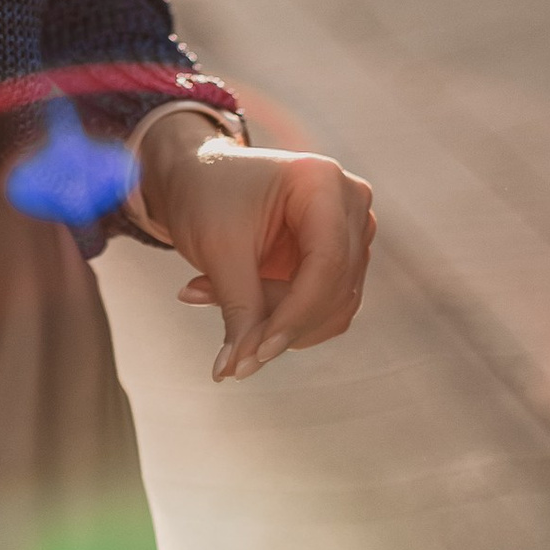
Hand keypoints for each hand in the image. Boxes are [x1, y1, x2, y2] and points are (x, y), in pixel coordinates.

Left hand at [133, 119, 374, 381]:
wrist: (198, 177)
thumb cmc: (204, 197)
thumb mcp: (218, 249)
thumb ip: (239, 309)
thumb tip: (235, 371)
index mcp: (322, 181)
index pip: (328, 262)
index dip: (295, 315)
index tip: (255, 355)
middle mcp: (349, 203)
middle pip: (331, 287)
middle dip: (279, 323)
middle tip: (228, 351)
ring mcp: (351, 231)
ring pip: (333, 306)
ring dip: (279, 323)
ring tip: (216, 302)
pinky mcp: (343, 258)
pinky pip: (328, 310)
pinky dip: (286, 321)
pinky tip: (243, 311)